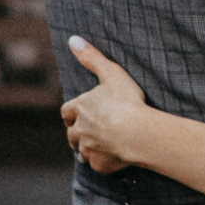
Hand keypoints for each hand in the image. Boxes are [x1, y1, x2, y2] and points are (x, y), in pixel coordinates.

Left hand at [62, 36, 152, 176]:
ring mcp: (88, 149)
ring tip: (99, 145)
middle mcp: (79, 130)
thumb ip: (92, 57)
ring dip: (87, 148)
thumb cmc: (126, 102)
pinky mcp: (100, 164)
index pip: (67, 111)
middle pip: (71, 133)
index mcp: (79, 108)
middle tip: (90, 130)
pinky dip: (102, 161)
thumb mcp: (111, 73)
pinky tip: (111, 158)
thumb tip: (72, 39)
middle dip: (78, 132)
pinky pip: (97, 164)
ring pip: (81, 151)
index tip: (79, 113)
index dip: (73, 112)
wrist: (137, 133)